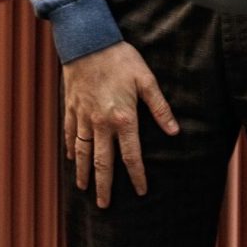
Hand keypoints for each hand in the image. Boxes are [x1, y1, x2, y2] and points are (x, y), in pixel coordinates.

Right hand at [64, 42, 178, 207]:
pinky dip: (72, 148)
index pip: (131, 156)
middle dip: (104, 185)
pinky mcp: (71, 107)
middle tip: (104, 205)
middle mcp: (101, 123)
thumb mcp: (146, 79)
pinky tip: (72, 158)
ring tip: (84, 188)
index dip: (137, 176)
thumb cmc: (120, 58)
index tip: (140, 191)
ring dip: (84, 172)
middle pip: (103, 162)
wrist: (87, 41)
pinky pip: (71, 133)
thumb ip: (160, 108)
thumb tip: (175, 132)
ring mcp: (84, 116)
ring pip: (83, 152)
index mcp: (123, 118)